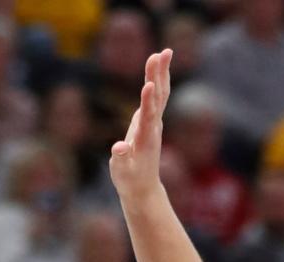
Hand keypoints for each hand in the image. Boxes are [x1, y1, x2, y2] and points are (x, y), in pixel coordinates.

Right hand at [110, 48, 171, 210]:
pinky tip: (159, 65)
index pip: (147, 118)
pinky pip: (158, 96)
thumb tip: (119, 148)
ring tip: (164, 52)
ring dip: (161, 73)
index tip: (148, 85)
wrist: (143, 188)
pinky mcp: (152, 120)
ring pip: (161, 94)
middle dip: (157, 77)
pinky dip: (159, 79)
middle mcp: (153, 128)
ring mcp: (154, 123)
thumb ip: (120, 159)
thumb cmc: (129, 181)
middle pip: (158, 99)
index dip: (148, 102)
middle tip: (160, 54)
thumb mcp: (121, 173)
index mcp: (145, 140)